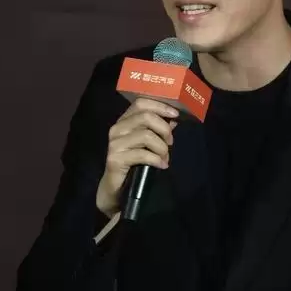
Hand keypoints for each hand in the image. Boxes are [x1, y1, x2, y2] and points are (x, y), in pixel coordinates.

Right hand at [96, 97, 178, 215]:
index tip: (175, 114)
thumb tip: (174, 119)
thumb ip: (158, 129)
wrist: (116, 187)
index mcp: (124, 121)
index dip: (160, 106)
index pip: (141, 103)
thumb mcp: (148, 143)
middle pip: (146, 117)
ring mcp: (115, 143)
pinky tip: (162, 165)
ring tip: (165, 157)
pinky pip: (143, 154)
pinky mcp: (115, 159)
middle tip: (170, 142)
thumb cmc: (134, 162)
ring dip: (162, 148)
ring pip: (147, 135)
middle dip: (164, 129)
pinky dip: (157, 159)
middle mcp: (117, 128)